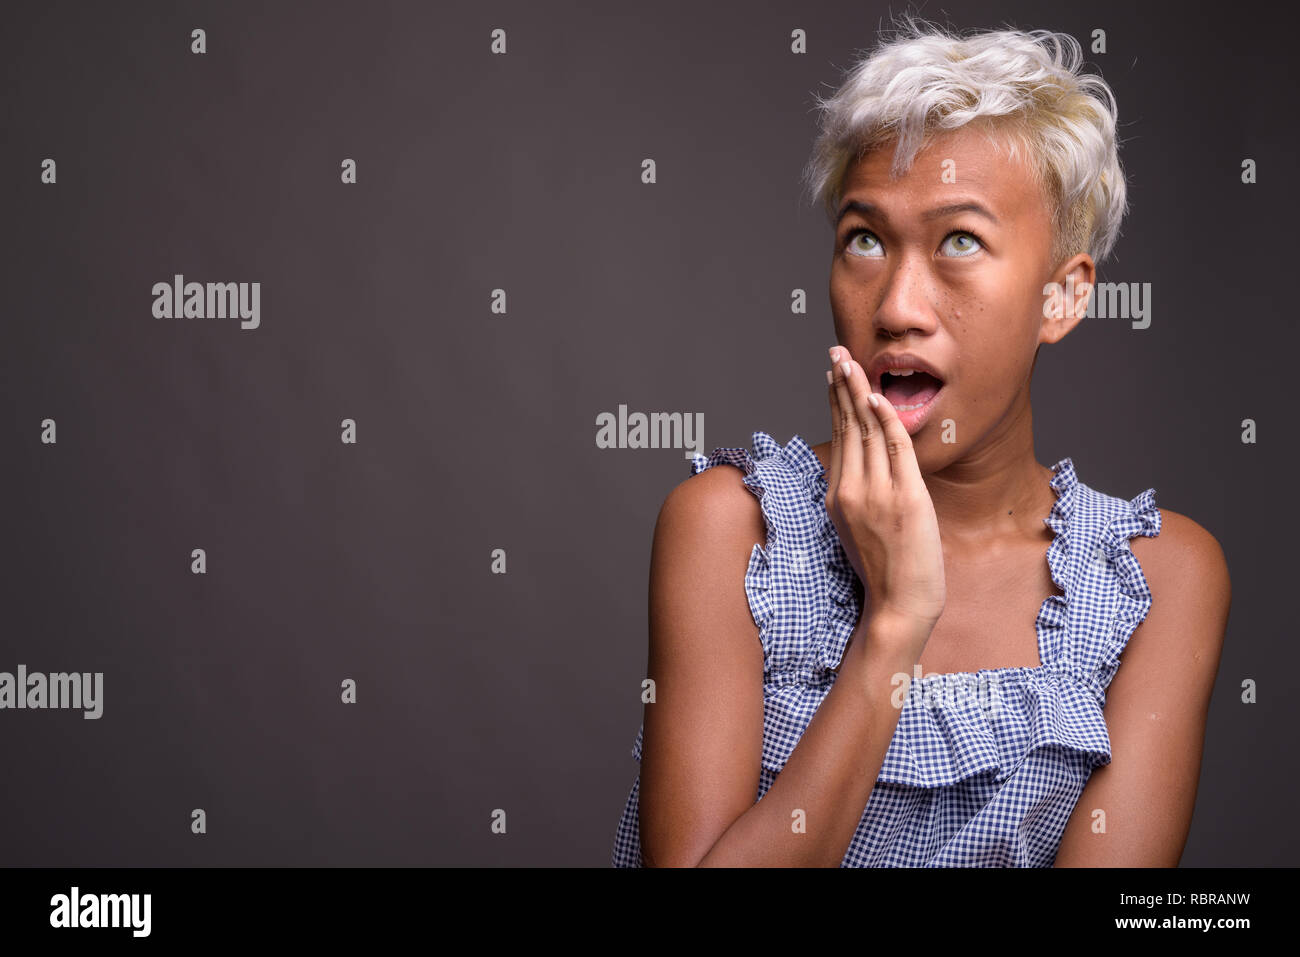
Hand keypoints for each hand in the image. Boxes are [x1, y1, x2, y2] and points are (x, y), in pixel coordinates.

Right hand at [825, 346, 945, 645]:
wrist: (899, 607)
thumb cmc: (887, 572)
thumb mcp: (861, 529)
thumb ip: (861, 494)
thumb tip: (868, 465)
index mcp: (839, 497)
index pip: (838, 438)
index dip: (835, 402)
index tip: (833, 374)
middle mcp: (852, 491)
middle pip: (846, 427)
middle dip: (841, 385)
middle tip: (836, 353)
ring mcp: (877, 494)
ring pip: (866, 432)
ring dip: (858, 392)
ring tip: (851, 363)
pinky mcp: (905, 498)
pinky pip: (894, 449)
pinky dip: (886, 419)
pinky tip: (878, 396)